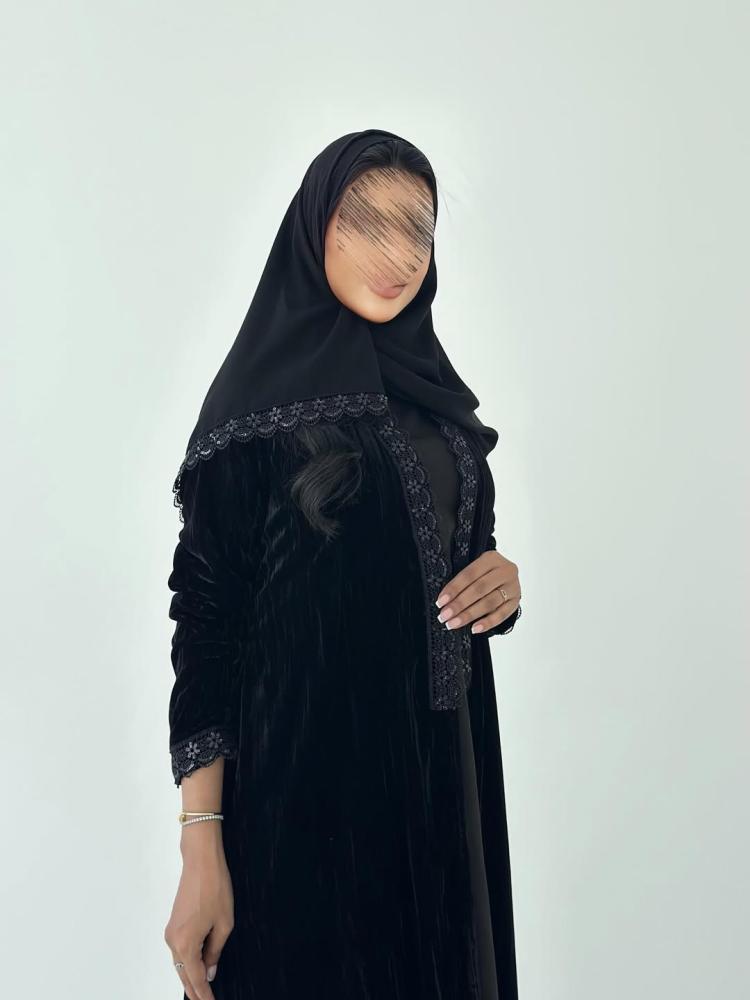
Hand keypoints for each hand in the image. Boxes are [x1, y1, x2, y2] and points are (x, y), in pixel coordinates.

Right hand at [164, 836, 234, 999]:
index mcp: (186, 943)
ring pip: (180, 962)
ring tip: (203, 989)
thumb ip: (216, 951)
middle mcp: (173, 941)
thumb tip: (210, 971)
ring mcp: (171, 932)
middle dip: (195, 989)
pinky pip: (180, 950)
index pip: (195, 978)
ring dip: (190, 975)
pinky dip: (188, 961)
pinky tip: (198, 966)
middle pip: (184, 973)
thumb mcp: (224, 923)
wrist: (201, 862)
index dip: (204, 995)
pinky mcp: (173, 924)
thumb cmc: (215, 888)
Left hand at [435, 549, 520, 634]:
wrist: (506, 576)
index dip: (454, 588)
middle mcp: (505, 570)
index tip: (440, 602)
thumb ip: (463, 581)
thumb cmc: (484, 573)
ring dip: (469, 615)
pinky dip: (487, 623)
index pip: (469, 574)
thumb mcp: (476, 569)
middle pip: (479, 589)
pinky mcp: (516, 601)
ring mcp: (513, 587)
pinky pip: (502, 615)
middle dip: (459, 604)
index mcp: (491, 558)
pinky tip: (474, 629)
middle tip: (444, 616)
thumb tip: (444, 601)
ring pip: (489, 603)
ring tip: (454, 623)